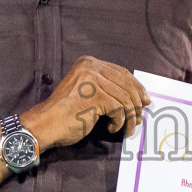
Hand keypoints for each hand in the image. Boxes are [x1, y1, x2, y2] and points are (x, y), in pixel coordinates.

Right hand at [23, 56, 149, 149]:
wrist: (45, 124)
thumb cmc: (66, 113)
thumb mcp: (87, 92)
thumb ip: (107, 88)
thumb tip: (138, 96)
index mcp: (88, 62)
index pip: (122, 73)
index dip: (136, 87)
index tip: (145, 100)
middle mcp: (90, 67)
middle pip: (126, 84)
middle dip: (137, 103)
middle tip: (139, 118)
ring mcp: (92, 80)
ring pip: (125, 99)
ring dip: (130, 117)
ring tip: (126, 129)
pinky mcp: (94, 95)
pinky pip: (118, 109)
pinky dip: (119, 122)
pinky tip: (111, 128)